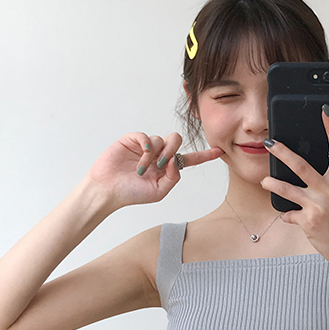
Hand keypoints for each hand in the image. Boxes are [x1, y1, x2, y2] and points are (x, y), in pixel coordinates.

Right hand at [88, 132, 222, 209]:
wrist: (108, 190)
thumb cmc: (132, 193)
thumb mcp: (159, 191)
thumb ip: (173, 178)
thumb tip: (176, 161)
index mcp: (168, 168)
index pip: (189, 159)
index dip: (204, 155)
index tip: (220, 151)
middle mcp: (159, 155)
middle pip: (176, 141)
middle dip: (172, 150)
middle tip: (162, 163)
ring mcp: (146, 147)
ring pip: (161, 140)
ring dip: (153, 156)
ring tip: (141, 169)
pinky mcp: (132, 141)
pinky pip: (146, 136)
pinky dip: (146, 145)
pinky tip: (142, 154)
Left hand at [260, 109, 328, 275]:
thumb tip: (317, 179)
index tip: (325, 111)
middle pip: (302, 165)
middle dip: (283, 152)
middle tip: (269, 142)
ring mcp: (319, 206)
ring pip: (289, 189)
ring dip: (273, 184)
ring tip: (265, 180)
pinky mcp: (309, 222)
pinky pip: (291, 214)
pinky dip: (289, 216)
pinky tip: (291, 218)